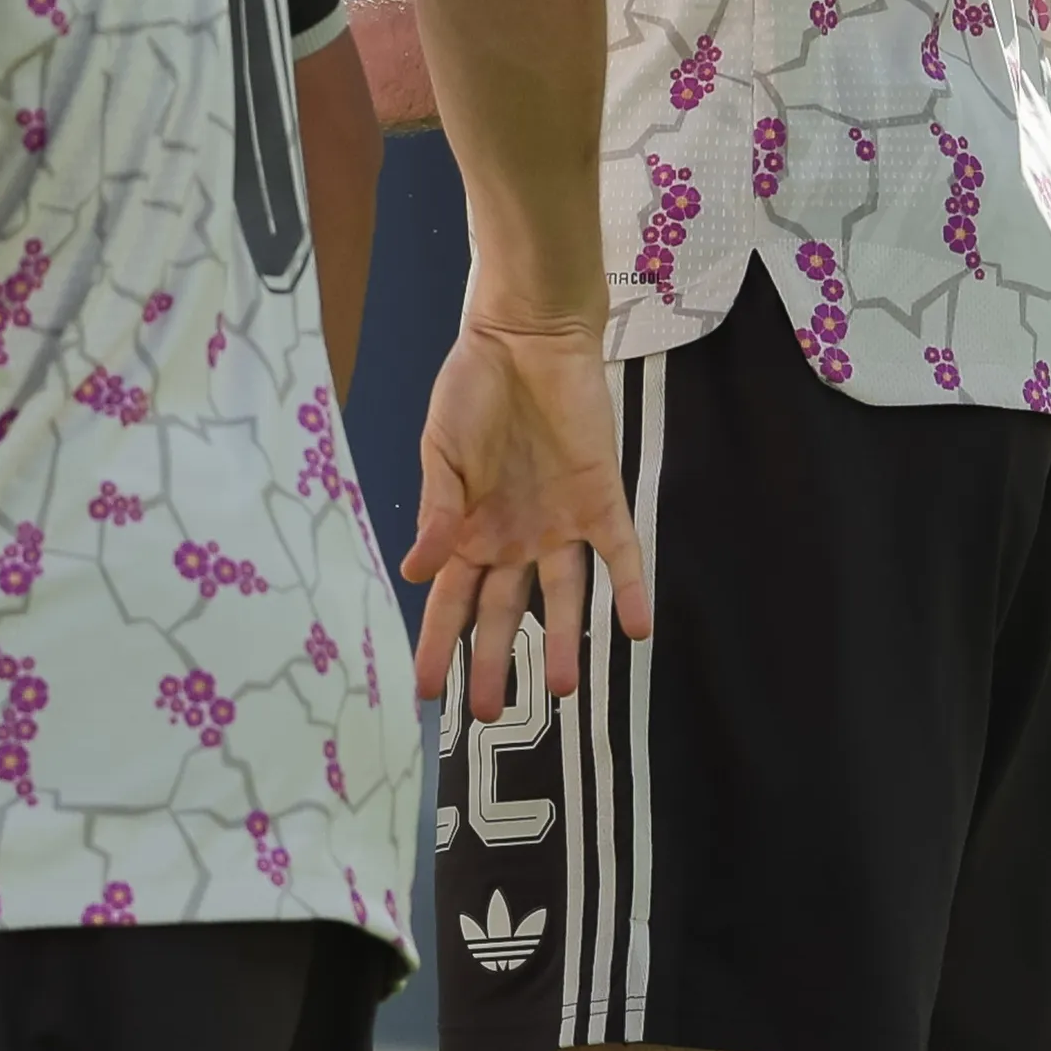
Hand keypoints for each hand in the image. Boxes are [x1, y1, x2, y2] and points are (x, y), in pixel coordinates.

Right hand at [406, 317, 652, 718]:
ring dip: (566, 643)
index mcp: (469, 530)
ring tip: (564, 692)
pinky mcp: (600, 499)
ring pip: (566, 598)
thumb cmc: (471, 389)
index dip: (438, 645)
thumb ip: (437, 511)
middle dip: (495, 663)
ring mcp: (560, 523)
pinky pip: (619, 554)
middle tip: (487, 714)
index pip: (450, 601)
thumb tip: (414, 571)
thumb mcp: (440, 450)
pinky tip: (636, 629)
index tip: (425, 691)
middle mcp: (515, 538)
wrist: (524, 336)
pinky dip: (629, 589)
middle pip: (505, 614)